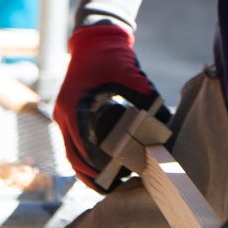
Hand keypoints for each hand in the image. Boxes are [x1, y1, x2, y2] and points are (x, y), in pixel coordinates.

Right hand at [53, 23, 168, 187]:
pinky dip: (84, 155)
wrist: (97, 40)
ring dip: (86, 169)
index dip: (99, 169)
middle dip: (91, 175)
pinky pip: (72, 142)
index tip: (116, 179)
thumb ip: (147, 105)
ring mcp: (63, 114)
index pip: (84, 149)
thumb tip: (164, 131)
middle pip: (74, 157)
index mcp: (77, 107)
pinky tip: (100, 165)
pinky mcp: (66, 113)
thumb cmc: (117, 60)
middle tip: (113, 187)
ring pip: (71, 152)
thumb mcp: (135, 81)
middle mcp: (65, 114)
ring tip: (107, 182)